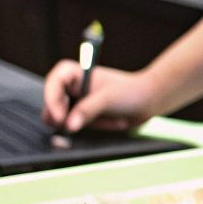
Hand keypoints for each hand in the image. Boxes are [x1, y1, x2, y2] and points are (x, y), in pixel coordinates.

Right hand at [42, 63, 161, 132]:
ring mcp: (79, 104)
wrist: (151, 101)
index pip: (54, 82)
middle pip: (53, 104)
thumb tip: (68, 125)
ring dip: (87, 125)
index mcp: (76, 74)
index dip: (52, 99)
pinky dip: (96, 129)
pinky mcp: (86, 117)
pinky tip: (116, 123)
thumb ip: (87, 110)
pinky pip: (81, 129)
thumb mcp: (108, 99)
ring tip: (111, 119)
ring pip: (65, 121)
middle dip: (66, 117)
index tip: (60, 117)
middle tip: (78, 125)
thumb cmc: (131, 91)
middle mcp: (74, 88)